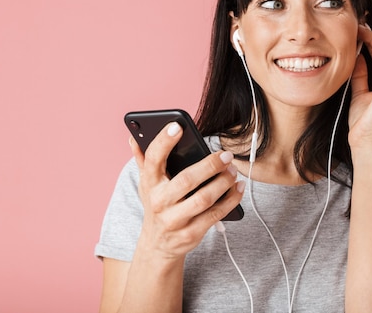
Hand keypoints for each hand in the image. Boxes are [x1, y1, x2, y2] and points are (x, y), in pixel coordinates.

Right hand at [130, 122, 244, 259]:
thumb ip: (143, 160)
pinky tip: (238, 187)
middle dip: (210, 165)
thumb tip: (133, 138)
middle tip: (226, 155)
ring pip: (204, 198)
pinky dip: (231, 199)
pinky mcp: (191, 233)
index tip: (178, 126)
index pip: (153, 159)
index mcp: (149, 184)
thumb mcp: (147, 184)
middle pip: (187, 180)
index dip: (164, 141)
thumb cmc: (157, 206)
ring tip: (233, 170)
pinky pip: (216, 214)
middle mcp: (160, 202)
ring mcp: (175, 220)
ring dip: (223, 182)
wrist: (158, 246)